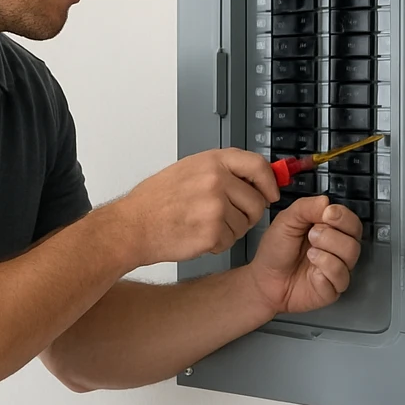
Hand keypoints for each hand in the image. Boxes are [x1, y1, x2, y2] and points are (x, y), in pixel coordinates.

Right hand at [110, 149, 279, 266]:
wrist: (133, 226)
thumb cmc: (154, 201)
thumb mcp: (188, 170)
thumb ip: (222, 171)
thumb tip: (255, 176)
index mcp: (212, 161)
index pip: (258, 166)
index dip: (269, 182)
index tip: (271, 192)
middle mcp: (216, 180)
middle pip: (257, 201)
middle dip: (247, 214)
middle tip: (226, 217)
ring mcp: (215, 206)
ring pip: (244, 224)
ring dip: (229, 230)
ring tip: (202, 224)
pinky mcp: (212, 232)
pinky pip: (230, 241)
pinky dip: (217, 243)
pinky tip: (196, 236)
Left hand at [245, 197, 363, 314]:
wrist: (264, 280)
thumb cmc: (275, 251)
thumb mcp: (286, 221)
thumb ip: (305, 208)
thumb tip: (326, 201)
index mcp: (329, 231)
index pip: (351, 221)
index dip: (343, 216)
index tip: (328, 213)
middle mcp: (337, 249)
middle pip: (355, 237)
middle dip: (333, 233)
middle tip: (312, 233)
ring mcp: (337, 269)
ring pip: (351, 255)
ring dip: (327, 249)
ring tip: (309, 252)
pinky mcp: (334, 288)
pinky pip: (341, 276)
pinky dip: (325, 268)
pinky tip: (311, 268)